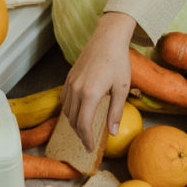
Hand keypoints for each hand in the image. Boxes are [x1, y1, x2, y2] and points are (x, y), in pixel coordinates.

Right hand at [60, 12, 135, 151]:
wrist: (107, 38)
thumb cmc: (118, 62)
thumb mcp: (121, 88)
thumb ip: (115, 112)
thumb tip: (112, 132)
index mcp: (90, 94)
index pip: (83, 125)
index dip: (86, 139)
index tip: (90, 148)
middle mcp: (76, 90)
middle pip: (73, 120)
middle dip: (80, 134)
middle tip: (89, 142)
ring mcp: (70, 83)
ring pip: (67, 111)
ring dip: (75, 122)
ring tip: (85, 128)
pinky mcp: (69, 78)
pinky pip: (65, 100)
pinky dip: (70, 110)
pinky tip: (79, 111)